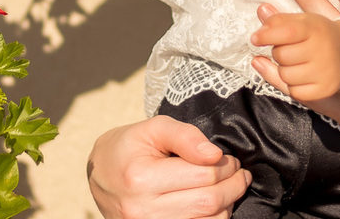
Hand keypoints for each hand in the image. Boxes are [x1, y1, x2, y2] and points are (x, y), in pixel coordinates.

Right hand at [87, 116, 250, 218]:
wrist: (100, 175)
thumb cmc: (128, 147)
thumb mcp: (152, 129)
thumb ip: (185, 135)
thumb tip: (215, 154)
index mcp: (141, 178)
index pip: (203, 175)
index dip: (227, 166)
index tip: (232, 159)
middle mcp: (142, 211)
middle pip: (209, 202)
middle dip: (233, 186)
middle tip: (239, 173)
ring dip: (227, 205)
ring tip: (230, 188)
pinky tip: (215, 206)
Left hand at [249, 12, 339, 101]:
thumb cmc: (316, 34)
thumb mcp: (300, 21)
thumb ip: (278, 19)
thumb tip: (260, 11)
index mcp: (313, 28)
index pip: (285, 32)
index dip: (266, 35)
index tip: (255, 39)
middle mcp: (322, 50)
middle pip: (281, 55)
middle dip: (278, 52)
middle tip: (287, 50)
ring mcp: (325, 71)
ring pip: (285, 75)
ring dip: (284, 70)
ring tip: (295, 63)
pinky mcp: (325, 89)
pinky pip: (295, 92)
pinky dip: (293, 86)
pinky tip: (301, 76)